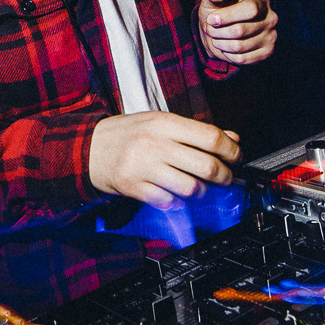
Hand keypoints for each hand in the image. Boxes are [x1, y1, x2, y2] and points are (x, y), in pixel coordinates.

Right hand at [88, 112, 240, 208]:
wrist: (88, 148)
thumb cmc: (128, 134)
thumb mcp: (161, 122)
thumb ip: (197, 131)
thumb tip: (232, 138)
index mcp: (164, 122)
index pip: (211, 137)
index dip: (231, 150)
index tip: (236, 157)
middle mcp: (156, 143)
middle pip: (207, 166)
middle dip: (225, 177)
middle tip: (226, 178)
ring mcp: (144, 167)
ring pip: (191, 188)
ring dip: (202, 192)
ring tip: (199, 187)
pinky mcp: (134, 187)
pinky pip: (169, 202)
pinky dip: (177, 202)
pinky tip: (174, 194)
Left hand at [196, 0, 276, 65]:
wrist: (222, 29)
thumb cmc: (219, 11)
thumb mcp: (213, 0)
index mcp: (260, 0)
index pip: (250, 9)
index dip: (228, 16)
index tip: (211, 19)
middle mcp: (270, 18)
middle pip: (240, 30)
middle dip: (217, 31)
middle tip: (208, 28)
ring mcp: (270, 37)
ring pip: (239, 46)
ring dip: (219, 43)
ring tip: (214, 37)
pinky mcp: (266, 53)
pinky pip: (242, 59)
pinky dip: (227, 54)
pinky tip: (224, 46)